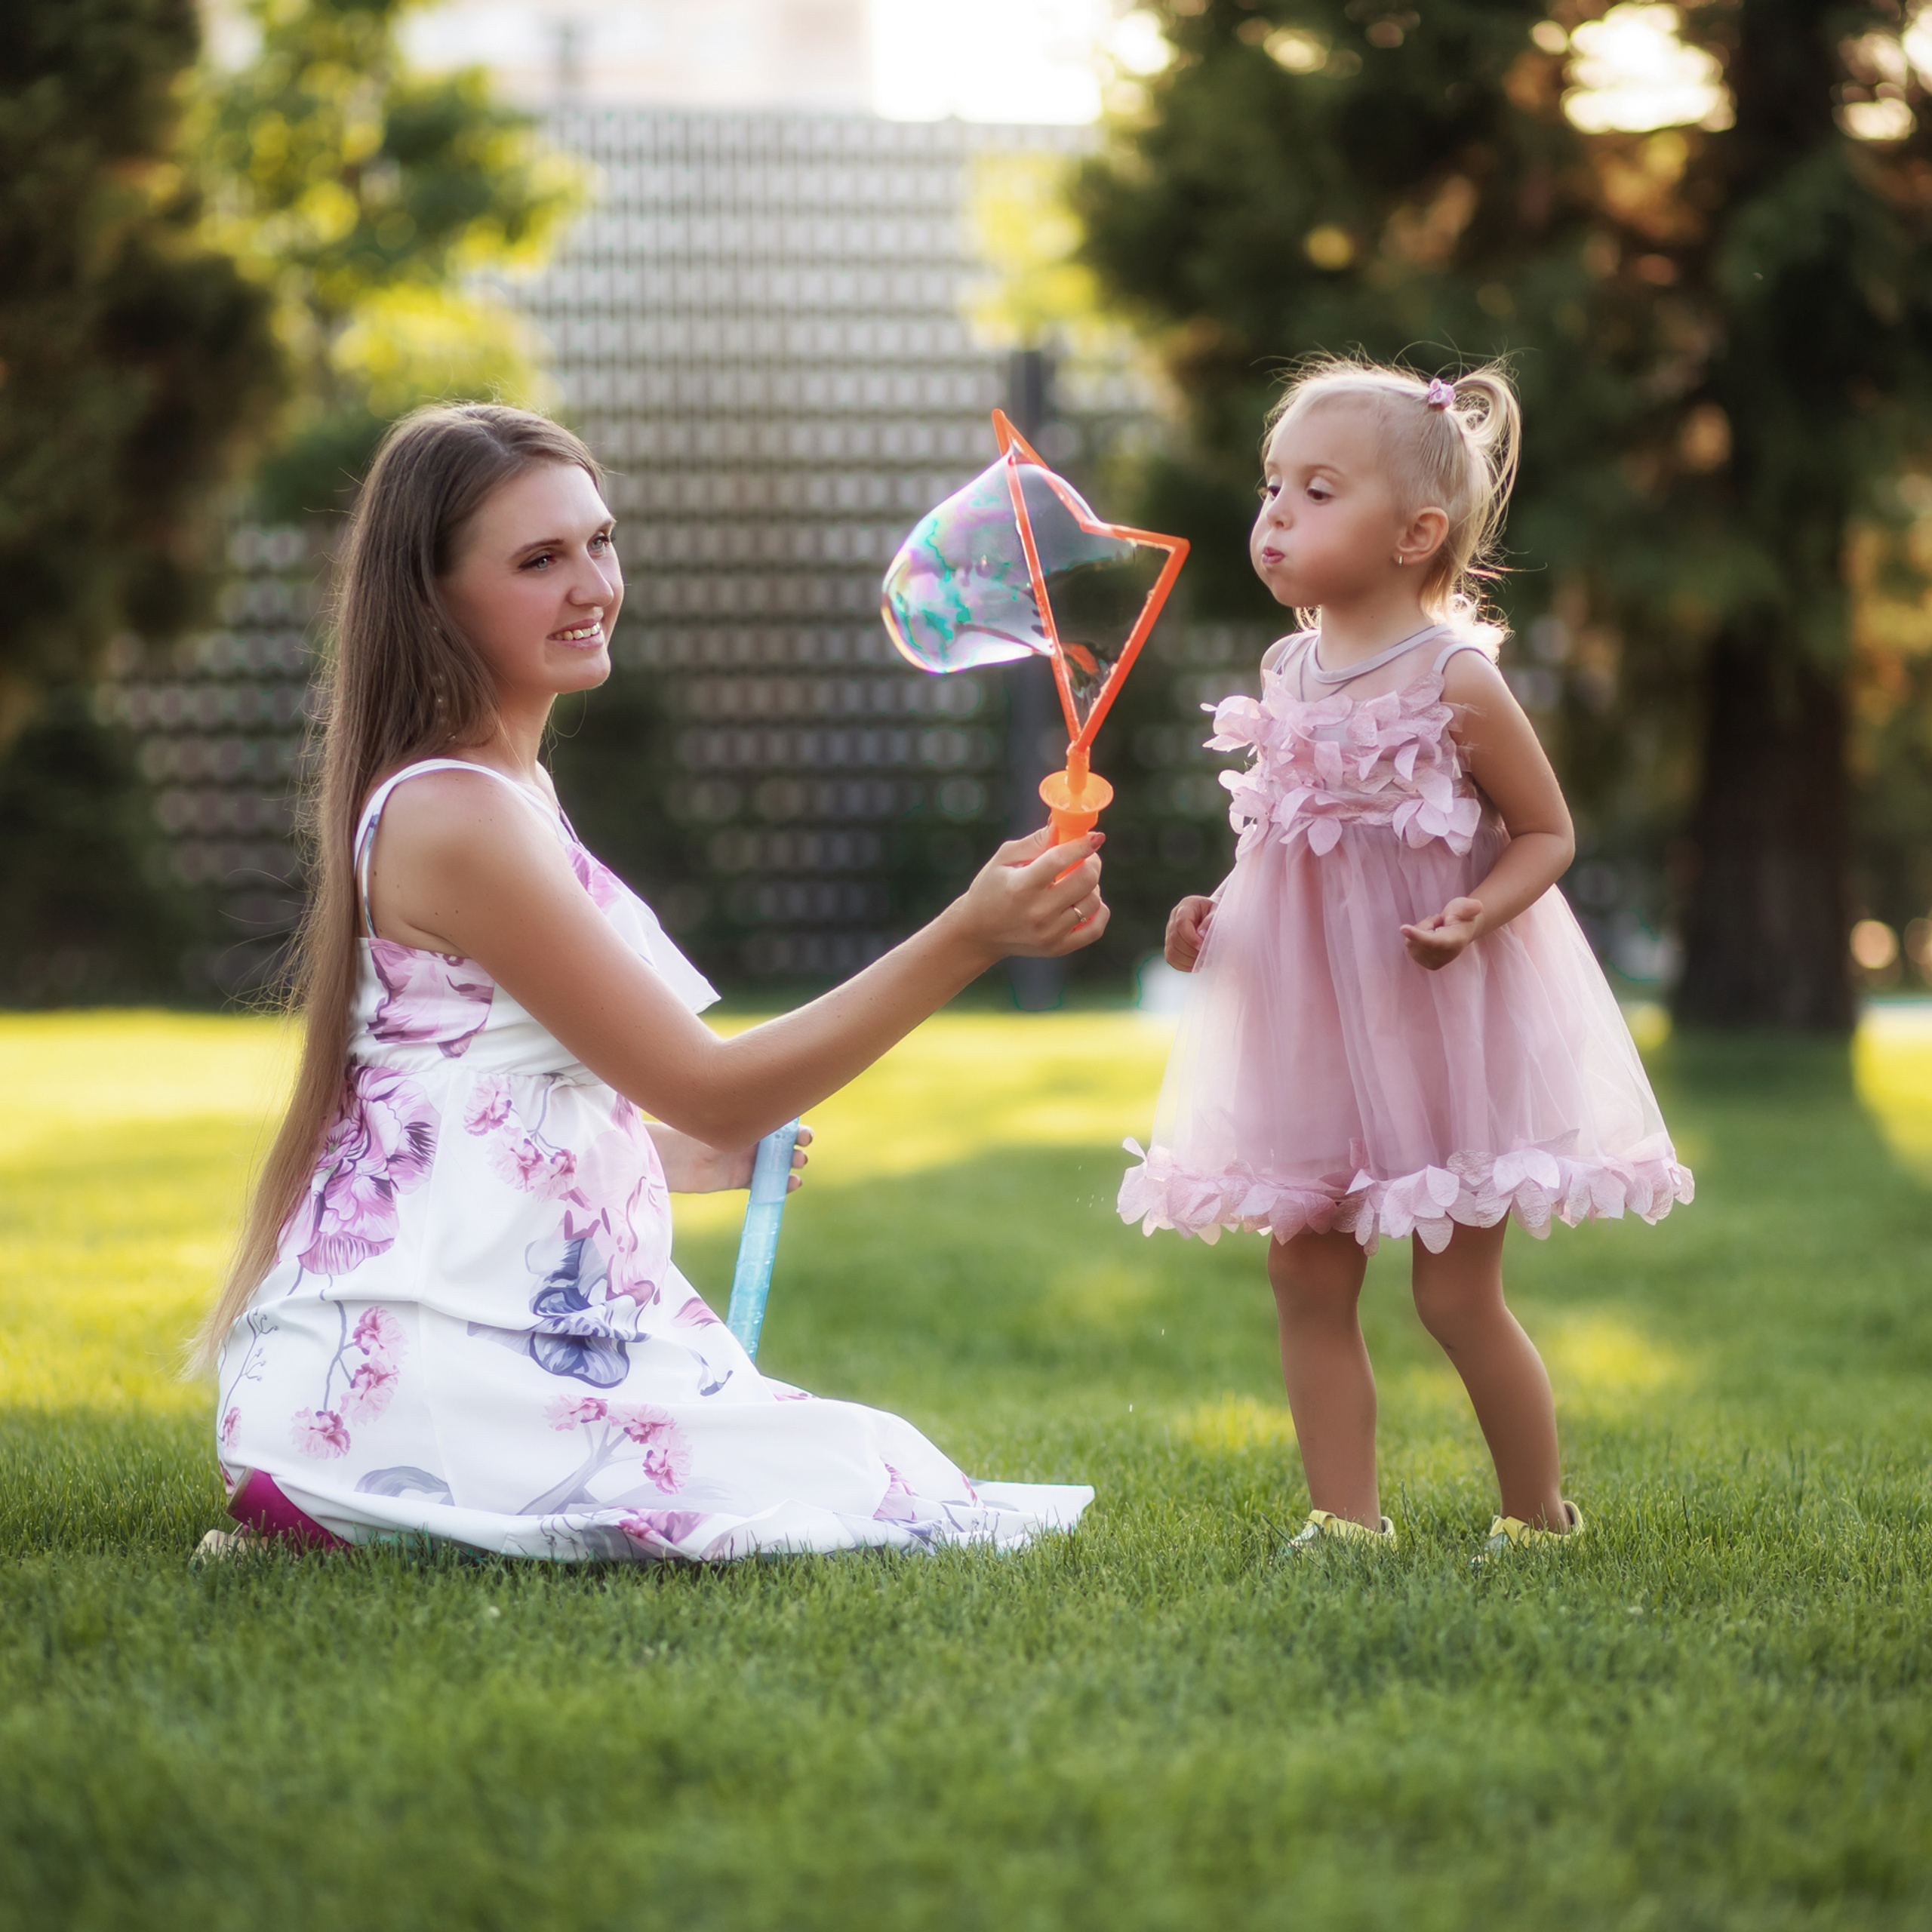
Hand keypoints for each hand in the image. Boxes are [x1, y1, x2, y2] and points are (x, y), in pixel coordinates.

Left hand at [649, 1123, 812, 1193]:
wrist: (677, 1156)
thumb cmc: (702, 1129)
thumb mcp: (730, 1118)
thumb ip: (754, 1113)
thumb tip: (785, 1100)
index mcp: (749, 1118)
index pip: (780, 1120)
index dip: (797, 1126)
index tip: (805, 1131)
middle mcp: (750, 1137)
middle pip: (784, 1141)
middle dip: (799, 1144)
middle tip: (802, 1147)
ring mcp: (746, 1159)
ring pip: (778, 1163)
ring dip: (793, 1164)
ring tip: (797, 1166)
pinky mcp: (739, 1179)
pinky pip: (766, 1183)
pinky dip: (781, 1185)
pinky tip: (791, 1184)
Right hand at [948, 826, 1108, 959]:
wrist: (978, 933)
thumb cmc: (990, 889)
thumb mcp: (1003, 859)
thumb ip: (1034, 841)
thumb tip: (1062, 826)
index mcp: (1021, 887)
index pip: (1060, 860)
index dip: (1081, 845)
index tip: (1095, 837)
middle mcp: (1037, 913)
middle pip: (1084, 881)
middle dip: (1092, 863)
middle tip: (1087, 857)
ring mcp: (1050, 934)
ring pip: (1092, 902)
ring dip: (1092, 886)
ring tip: (1078, 881)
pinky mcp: (1058, 948)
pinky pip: (1095, 929)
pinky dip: (1099, 911)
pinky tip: (1086, 901)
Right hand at [1165, 895, 1215, 970]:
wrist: (1210, 914)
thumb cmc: (1215, 912)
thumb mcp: (1217, 911)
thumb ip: (1211, 920)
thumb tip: (1202, 935)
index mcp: (1185, 907)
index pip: (1181, 924)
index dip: (1191, 938)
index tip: (1203, 947)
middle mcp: (1173, 919)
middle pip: (1174, 939)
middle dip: (1191, 951)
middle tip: (1206, 957)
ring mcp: (1169, 932)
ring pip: (1171, 950)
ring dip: (1187, 960)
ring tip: (1202, 962)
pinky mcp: (1170, 944)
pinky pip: (1171, 958)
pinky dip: (1182, 965)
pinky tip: (1195, 966)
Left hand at [1401, 897, 1483, 969]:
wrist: (1462, 932)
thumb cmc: (1462, 916)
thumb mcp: (1466, 907)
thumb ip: (1469, 907)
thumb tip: (1477, 906)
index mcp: (1455, 942)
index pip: (1433, 941)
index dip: (1417, 935)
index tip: (1402, 928)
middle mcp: (1444, 957)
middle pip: (1419, 935)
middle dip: (1426, 924)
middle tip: (1441, 922)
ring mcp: (1433, 963)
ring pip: (1412, 940)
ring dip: (1421, 930)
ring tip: (1437, 929)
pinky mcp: (1425, 964)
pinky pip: (1410, 945)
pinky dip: (1417, 938)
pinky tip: (1431, 936)